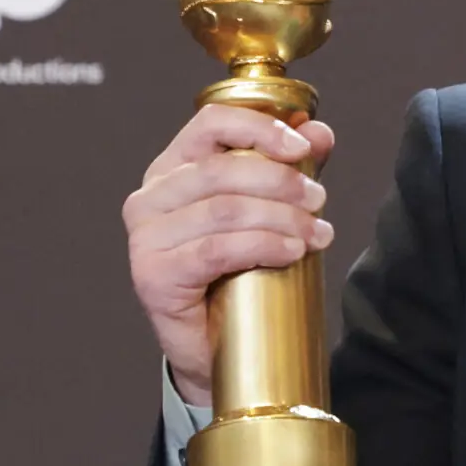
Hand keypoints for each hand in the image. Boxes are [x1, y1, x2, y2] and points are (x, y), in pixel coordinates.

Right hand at [123, 105, 335, 406]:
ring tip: (317, 234)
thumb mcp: (272, 207)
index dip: (261, 128)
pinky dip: (262, 245)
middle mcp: (151, 197)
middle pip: (222, 170)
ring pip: (223, 210)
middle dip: (281, 182)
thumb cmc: (241, 267)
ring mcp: (146, 237)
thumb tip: (318, 131)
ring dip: (282, 218)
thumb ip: (291, 165)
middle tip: (319, 200)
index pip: (211, 123)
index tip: (303, 147)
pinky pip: (215, 249)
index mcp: (175, 168)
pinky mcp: (153, 275)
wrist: (218, 342)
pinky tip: (292, 251)